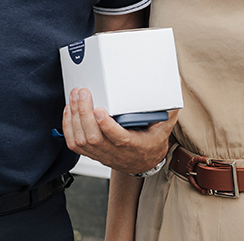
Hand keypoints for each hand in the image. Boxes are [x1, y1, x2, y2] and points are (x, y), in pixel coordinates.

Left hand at [62, 88, 177, 174]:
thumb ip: (168, 106)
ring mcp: (102, 154)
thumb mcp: (165, 126)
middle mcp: (116, 153)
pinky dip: (68, 126)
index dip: (107, 127)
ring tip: (75, 96)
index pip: (119, 139)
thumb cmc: (152, 142)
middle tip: (83, 93)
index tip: (99, 111)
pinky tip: (69, 110)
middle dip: (84, 114)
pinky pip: (75, 144)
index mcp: (136, 146)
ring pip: (82, 141)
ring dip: (75, 118)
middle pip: (94, 138)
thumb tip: (174, 81)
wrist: (143, 162)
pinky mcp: (92, 153)